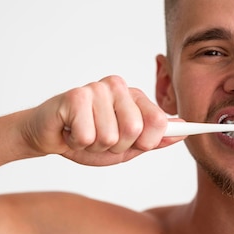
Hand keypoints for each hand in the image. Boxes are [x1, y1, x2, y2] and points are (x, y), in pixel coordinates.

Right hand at [22, 75, 182, 165]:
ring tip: (83, 134)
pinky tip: (71, 131)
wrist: (49, 136)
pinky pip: (87, 136)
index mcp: (134, 96)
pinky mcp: (74, 97)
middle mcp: (117, 87)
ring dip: (94, 146)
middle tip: (100, 139)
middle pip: (135, 130)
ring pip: (109, 136)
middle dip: (117, 147)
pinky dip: (77, 143)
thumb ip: (153, 139)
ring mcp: (96, 89)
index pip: (159, 121)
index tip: (135, 144)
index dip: (147, 142)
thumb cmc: (86, 138)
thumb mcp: (126, 145)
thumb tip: (184, 131)